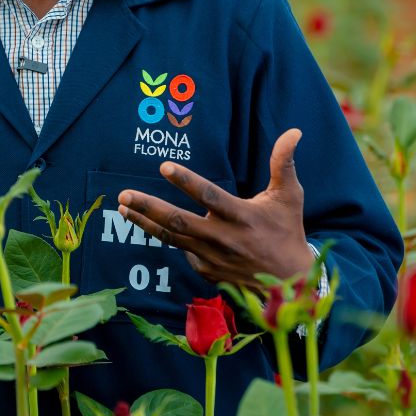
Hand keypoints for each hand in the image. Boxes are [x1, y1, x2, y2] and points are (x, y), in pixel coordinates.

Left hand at [116, 128, 313, 289]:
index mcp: (241, 216)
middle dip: (148, 207)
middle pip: (178, 221)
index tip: (164, 166)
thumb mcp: (289, 197)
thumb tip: (294, 131)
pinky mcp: (205, 271)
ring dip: (144, 222)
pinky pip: (182, 250)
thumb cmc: (287, 232)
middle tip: (124, 195)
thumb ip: (283, 163)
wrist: (289, 284)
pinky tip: (152, 224)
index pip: (209, 195)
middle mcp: (222, 238)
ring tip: (122, 207)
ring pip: (171, 237)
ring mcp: (211, 258)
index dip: (186, 181)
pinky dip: (168, 236)